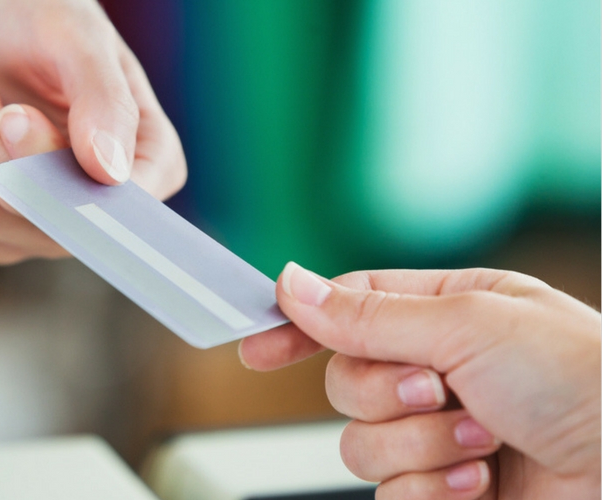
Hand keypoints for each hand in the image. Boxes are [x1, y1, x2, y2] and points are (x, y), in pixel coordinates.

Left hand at [0, 0, 185, 262]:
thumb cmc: (31, 16)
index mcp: (145, 165)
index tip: (14, 113)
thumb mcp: (77, 36)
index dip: (54, 173)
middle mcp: (92, 210)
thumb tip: (109, 174)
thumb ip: (105, 99)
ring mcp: (34, 229)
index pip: (113, 210)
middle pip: (28, 209)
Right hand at [240, 264, 600, 498]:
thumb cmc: (584, 377)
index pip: (347, 310)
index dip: (298, 327)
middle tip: (438, 389)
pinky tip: (483, 480)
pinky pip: (391, 493)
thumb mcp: (468, 324)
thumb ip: (367, 315)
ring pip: (359, 442)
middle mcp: (440, 370)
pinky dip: (435, 488)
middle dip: (385, 392)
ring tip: (481, 439)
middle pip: (343, 380)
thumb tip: (293, 286)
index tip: (256, 348)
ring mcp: (440, 433)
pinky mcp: (446, 490)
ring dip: (419, 444)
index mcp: (447, 312)